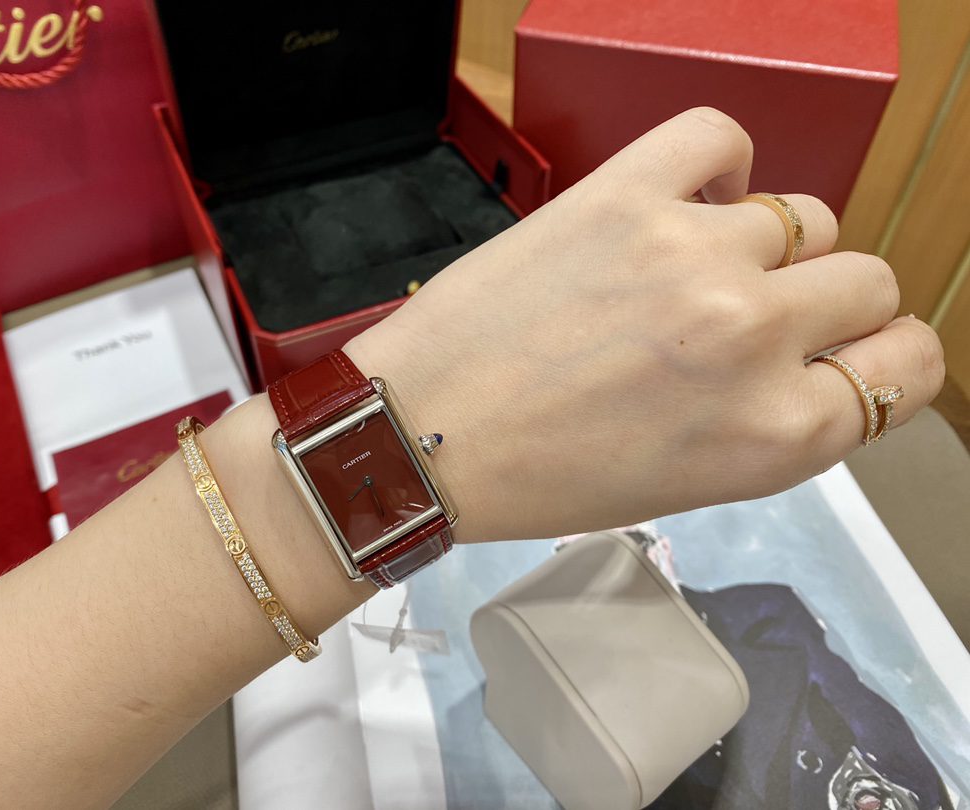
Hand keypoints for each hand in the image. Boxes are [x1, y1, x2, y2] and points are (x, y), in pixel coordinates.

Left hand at [345, 107, 944, 541]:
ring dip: (768, 247)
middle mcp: (753, 339)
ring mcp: (693, 254)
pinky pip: (720, 137)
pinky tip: (690, 198)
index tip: (849, 354)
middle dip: (827, 305)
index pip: (906, 368)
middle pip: (868, 282)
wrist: (421, 437)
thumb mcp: (692, 482)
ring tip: (701, 270)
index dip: (881, 360)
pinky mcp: (624, 195)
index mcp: (776, 435)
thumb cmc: (541, 477)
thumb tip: (820, 358)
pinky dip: (718, 163)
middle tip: (763, 317)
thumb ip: (775, 420)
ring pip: (805, 215)